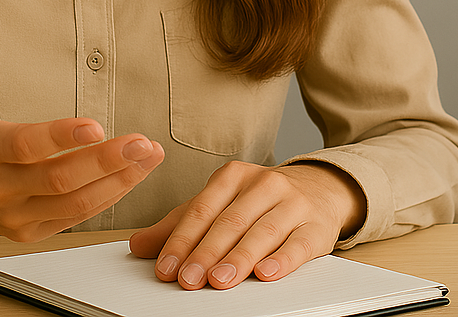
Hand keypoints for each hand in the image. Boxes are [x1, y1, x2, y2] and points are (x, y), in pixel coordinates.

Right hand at [0, 1, 163, 244]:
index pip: (22, 145)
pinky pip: (73, 218)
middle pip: (56, 179)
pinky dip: (108, 198)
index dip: (59, 137)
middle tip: (143, 142)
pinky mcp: (27, 231)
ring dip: (118, 181)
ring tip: (150, 156)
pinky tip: (134, 174)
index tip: (96, 125)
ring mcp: (11, 215)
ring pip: (71, 204)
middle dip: (105, 161)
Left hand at [128, 160, 366, 289]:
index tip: (166, 266)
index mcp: (234, 175)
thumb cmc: (260, 201)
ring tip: (219, 280)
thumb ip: (181, 224)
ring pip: (262, 231)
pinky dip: (282, 260)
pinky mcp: (316, 226)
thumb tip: (138, 245)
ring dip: (239, 258)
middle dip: (206, 252)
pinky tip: (266, 273)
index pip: (203, 208)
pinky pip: (298, 244)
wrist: (319, 189)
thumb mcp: (220, 203)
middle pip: (230, 220)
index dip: (183, 239)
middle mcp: (264, 183)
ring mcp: (292, 203)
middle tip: (188, 279)